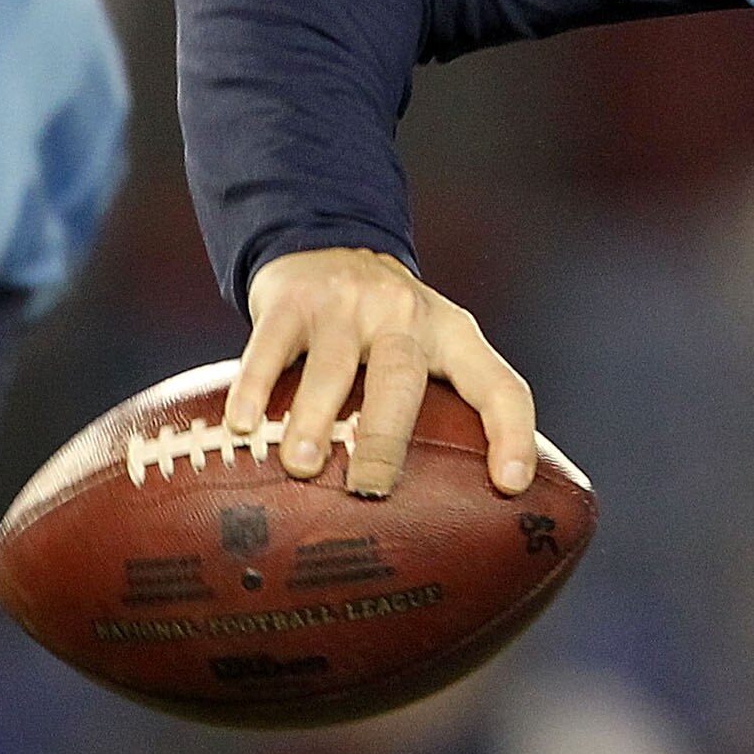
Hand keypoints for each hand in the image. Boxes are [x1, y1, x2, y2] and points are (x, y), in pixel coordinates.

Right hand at [229, 247, 536, 499]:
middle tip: (370, 488)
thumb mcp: (429, 345)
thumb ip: (439, 409)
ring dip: (315, 418)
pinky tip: (242, 425)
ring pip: (333, 366)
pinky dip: (255, 386)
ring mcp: (347, 305)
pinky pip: (270, 346)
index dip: (511, 434)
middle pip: (402, 378)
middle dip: (386, 436)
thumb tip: (446, 512)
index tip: (512, 486)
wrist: (327, 242)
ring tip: (302, 465)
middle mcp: (405, 316)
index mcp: (452, 336)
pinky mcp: (292, 302)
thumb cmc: (385, 324)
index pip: (498, 385)